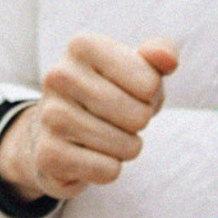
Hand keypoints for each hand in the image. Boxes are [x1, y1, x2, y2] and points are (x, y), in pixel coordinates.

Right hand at [0, 36, 179, 203]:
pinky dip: (108, 169)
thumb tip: (169, 59)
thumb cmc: (106, 93)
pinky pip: (108, 170)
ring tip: (103, 136)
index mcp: (82, 46)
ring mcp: (50, 115)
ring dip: (125, 148)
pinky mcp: (48, 154)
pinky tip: (88, 155)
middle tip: (118, 119)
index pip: (150, 84)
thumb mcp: (136, 67)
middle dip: (138, 124)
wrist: (54, 130)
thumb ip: (160, 54)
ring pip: (126, 146)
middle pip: (139, 117)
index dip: (150, 96)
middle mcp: (59, 76)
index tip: (128, 92)